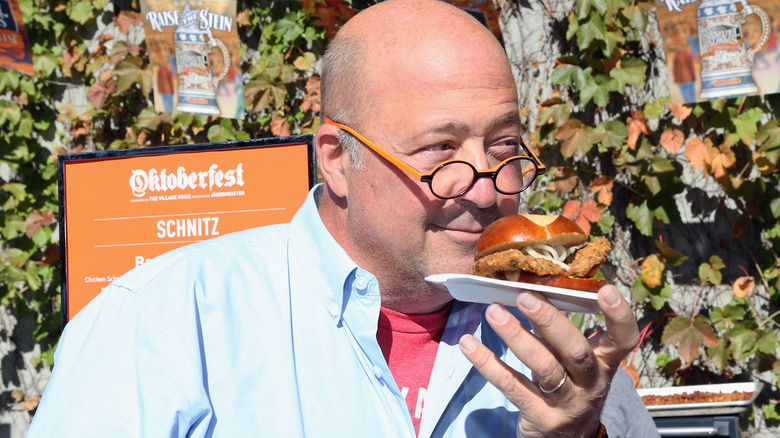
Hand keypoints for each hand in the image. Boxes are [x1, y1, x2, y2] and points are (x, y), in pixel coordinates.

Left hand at [458, 285, 639, 437]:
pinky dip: (488, 363)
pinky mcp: (542, 418)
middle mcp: (591, 383)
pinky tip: (469, 344)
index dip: (619, 315)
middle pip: (576, 351)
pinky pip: (512, 386)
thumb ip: (561, 332)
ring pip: (544, 368)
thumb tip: (533, 289)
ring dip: (516, 337)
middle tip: (525, 296)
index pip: (623, 339)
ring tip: (493, 312)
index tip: (605, 289)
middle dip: (551, 321)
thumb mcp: (574, 362)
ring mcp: (568, 404)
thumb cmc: (568, 387)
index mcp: (604, 363)